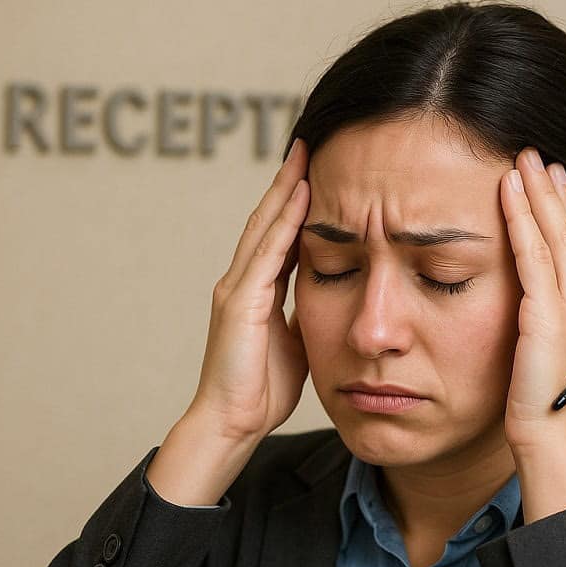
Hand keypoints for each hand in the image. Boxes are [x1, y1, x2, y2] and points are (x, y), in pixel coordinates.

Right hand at [186, 138, 310, 442]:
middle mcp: (243, 281)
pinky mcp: (240, 302)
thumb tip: (333, 297)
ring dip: (285, 190)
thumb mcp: (297, 340)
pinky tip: (300, 198)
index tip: (318, 173)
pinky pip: (267, 253)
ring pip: (265, 227)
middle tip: (309, 144)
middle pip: (269, 219)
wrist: (232, 422)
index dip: (297, 203)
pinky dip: (284, 223)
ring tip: (305, 156)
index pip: (280, 235)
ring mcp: (237, 288)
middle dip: (289, 182)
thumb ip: (306, 313)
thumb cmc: (263, 389)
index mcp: (257, 289)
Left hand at [499, 147, 565, 456]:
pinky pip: (533, 256)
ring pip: (557, 236)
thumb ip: (563, 319)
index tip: (554, 180)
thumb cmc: (547, 410)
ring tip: (522, 161)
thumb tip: (562, 294)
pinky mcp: (548, 317)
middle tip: (538, 157)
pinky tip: (507, 193)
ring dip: (539, 195)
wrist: (551, 442)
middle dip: (555, 192)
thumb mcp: (558, 356)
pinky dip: (522, 219)